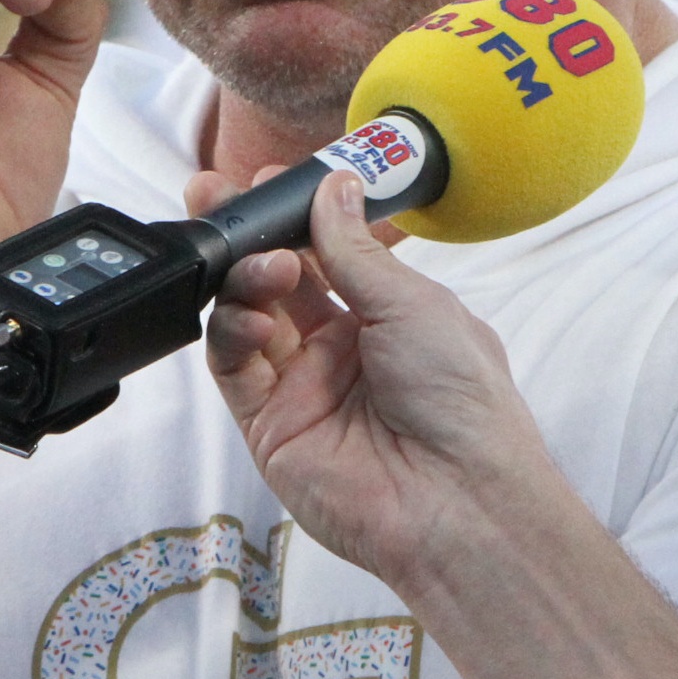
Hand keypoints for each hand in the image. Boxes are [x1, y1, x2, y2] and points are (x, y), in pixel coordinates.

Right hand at [191, 167, 554, 587]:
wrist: (459, 499)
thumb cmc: (461, 401)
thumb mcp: (413, 303)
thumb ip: (355, 249)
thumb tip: (331, 185)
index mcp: (384, 314)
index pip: (323, 251)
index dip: (291, 215)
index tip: (269, 179)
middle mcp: (338, 347)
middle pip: (273, 277)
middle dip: (244, 234)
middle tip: (216, 194)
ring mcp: (301, 385)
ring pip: (245, 313)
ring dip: (245, 277)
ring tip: (269, 267)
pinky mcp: (270, 425)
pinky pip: (233, 365)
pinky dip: (233, 331)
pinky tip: (254, 316)